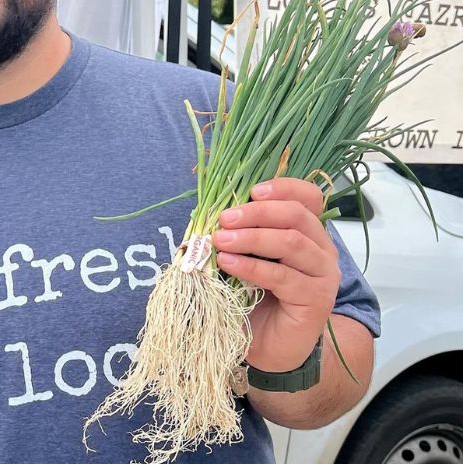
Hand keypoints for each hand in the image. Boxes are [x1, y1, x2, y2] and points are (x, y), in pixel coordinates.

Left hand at [211, 177, 340, 372]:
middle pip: (296, 216)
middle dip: (257, 212)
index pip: (308, 197)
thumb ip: (240, 232)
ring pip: (291, 242)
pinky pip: (282, 276)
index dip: (283, 188)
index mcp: (308, 231)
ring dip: (251, 237)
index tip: (252, 191)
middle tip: (225, 218)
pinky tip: (228, 262)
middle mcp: (322, 249)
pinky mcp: (316, 300)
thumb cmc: (256, 297)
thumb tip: (212, 211)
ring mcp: (322, 275)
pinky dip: (251, 266)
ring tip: (220, 240)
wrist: (269, 347)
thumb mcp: (246, 256)